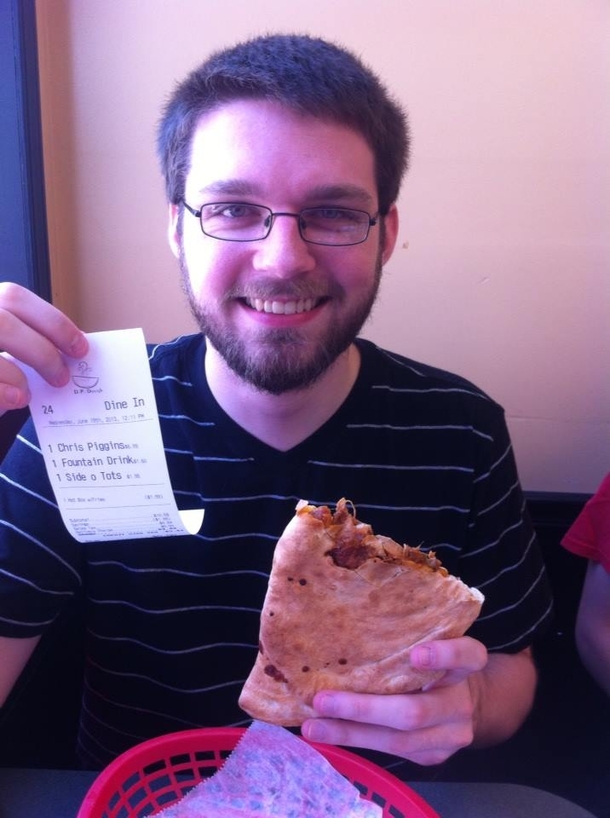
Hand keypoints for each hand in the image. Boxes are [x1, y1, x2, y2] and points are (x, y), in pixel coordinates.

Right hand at [0, 283, 87, 414]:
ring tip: (29, 393)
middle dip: (41, 350)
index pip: (15, 298)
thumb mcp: (5, 342)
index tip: (80, 348)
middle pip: (3, 321)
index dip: (51, 321)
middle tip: (62, 377)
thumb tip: (72, 347)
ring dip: (18, 373)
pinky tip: (17, 399)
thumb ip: (28, 338)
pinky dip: (3, 390)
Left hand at [301, 636, 487, 765]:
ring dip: (350, 733)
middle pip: (415, 711)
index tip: (416, 654)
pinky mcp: (433, 757)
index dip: (444, 655)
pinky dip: (357, 743)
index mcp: (465, 667)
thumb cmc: (437, 667)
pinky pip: (392, 753)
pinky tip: (328, 735)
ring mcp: (449, 736)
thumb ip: (408, 642)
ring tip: (314, 727)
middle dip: (364, 709)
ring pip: (398, 741)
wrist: (470, 706)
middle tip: (323, 700)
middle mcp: (461, 703)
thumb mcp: (434, 647)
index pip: (468, 656)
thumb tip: (345, 626)